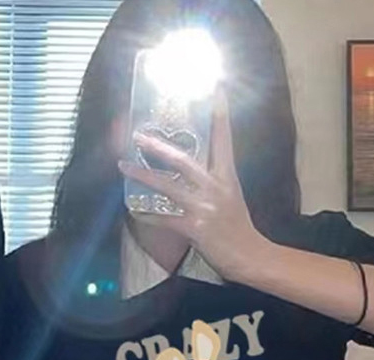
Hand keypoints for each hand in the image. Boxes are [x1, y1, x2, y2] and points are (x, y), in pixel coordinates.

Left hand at [119, 91, 264, 278]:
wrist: (250, 256)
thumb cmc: (237, 226)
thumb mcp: (230, 196)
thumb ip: (212, 181)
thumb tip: (190, 169)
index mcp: (227, 176)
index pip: (224, 139)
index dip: (220, 114)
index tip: (216, 89)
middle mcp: (215, 187)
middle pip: (184, 160)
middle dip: (158, 146)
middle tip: (138, 135)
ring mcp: (204, 207)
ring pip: (167, 187)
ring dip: (142, 175)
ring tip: (123, 166)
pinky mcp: (194, 228)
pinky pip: (164, 219)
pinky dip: (147, 215)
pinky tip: (133, 210)